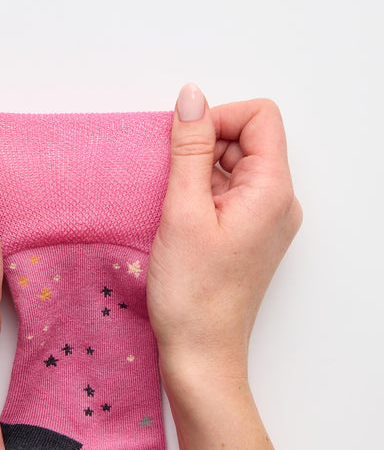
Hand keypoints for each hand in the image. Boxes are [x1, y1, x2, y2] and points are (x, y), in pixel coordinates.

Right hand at [147, 83, 302, 383]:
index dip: (217, 118)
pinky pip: (227, 194)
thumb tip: (192, 97)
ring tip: (174, 208)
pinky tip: (179, 219)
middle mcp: (278, 201)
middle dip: (203, 147)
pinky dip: (200, 194)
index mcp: (273, 190)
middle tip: (172, 183)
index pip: (259, 117)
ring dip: (198, 172)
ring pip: (232, 166)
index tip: (182, 145)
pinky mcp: (247, 234)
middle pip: (246, 140)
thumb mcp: (183, 211)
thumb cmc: (192, 293)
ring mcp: (264, 219)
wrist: (200, 352)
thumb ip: (189, 148)